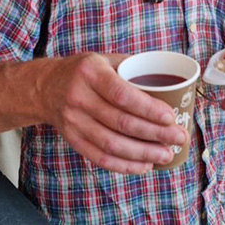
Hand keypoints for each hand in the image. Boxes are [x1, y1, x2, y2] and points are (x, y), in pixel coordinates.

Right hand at [43, 53, 188, 174]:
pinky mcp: (72, 139)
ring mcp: (73, 121)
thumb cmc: (84, 70)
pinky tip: (144, 165)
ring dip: (143, 153)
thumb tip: (168, 80)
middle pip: (121, 122)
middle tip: (178, 137)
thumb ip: (131, 67)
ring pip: (112, 144)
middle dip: (155, 134)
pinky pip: (100, 158)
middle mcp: (79, 97)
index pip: (122, 94)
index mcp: (90, 72)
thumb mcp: (104, 58)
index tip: (171, 117)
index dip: (148, 108)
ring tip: (166, 154)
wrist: (45, 87)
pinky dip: (125, 165)